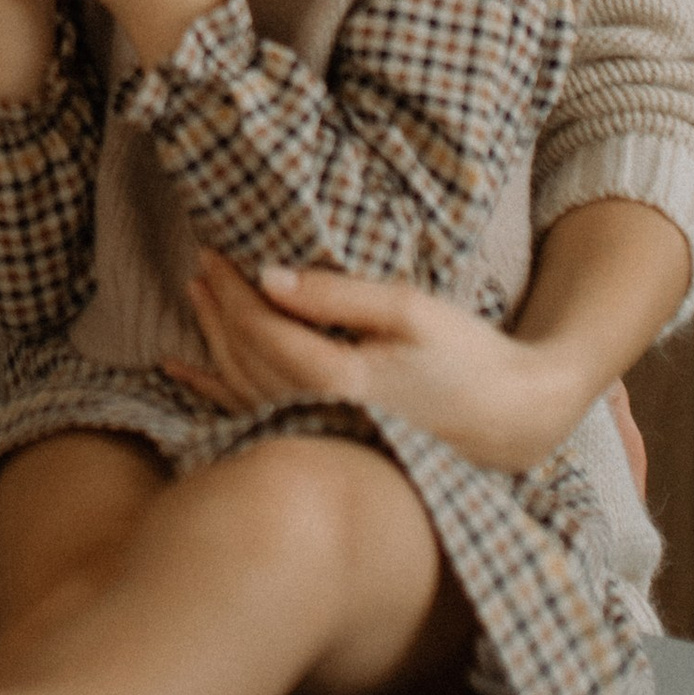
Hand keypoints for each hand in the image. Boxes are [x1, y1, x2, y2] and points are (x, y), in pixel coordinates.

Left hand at [167, 252, 585, 473]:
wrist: (512, 418)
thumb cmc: (467, 357)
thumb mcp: (408, 310)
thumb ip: (337, 296)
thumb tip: (269, 278)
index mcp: (342, 385)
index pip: (266, 334)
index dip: (234, 293)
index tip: (214, 254)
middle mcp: (321, 419)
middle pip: (249, 360)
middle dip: (220, 310)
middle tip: (201, 265)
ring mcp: (322, 436)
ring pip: (245, 389)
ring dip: (213, 342)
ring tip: (196, 296)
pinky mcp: (327, 440)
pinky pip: (253, 417)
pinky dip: (214, 391)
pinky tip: (181, 370)